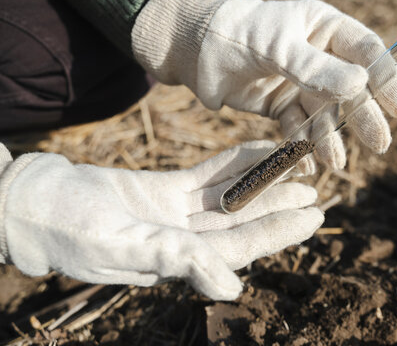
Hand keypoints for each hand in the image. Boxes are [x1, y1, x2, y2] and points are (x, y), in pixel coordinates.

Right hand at [0, 141, 322, 299]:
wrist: (33, 201)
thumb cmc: (68, 228)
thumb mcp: (121, 246)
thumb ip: (176, 262)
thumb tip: (232, 289)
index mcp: (177, 259)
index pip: (240, 247)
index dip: (278, 231)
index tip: (314, 214)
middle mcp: (182, 239)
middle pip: (242, 222)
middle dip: (278, 206)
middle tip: (317, 190)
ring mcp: (174, 214)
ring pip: (229, 197)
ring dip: (262, 182)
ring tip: (295, 167)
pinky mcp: (163, 190)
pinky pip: (206, 176)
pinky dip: (232, 164)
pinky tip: (258, 153)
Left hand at [132, 0, 396, 172]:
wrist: (195, 53)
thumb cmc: (236, 36)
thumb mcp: (277, 48)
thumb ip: (315, 68)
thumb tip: (361, 86)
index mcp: (324, 28)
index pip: (367, 52)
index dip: (388, 79)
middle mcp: (318, 56)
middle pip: (350, 89)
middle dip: (362, 116)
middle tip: (379, 144)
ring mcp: (300, 82)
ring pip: (325, 113)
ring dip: (332, 137)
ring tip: (336, 162)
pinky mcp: (282, 105)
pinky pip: (299, 127)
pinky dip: (304, 144)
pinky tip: (310, 162)